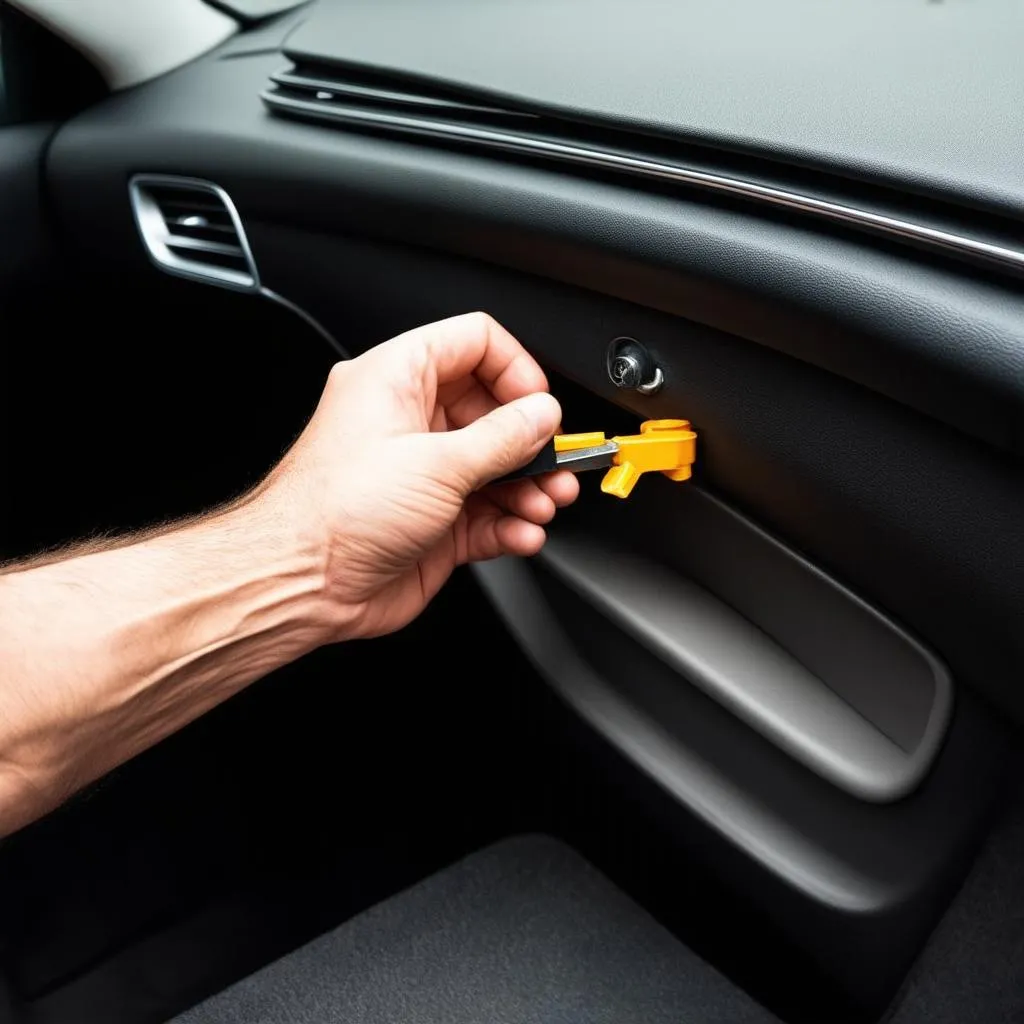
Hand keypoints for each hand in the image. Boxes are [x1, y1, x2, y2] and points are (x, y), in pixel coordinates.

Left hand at [260, 312, 579, 638]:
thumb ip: (503, 437)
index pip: (472, 344)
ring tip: (546, 503)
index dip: (514, 369)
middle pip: (492, 411)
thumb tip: (542, 415)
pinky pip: (486, 513)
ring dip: (529, 487)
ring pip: (495, 467)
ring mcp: (422, 473)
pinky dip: (510, 524)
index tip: (540, 405)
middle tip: (558, 462)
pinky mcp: (432, 522)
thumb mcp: (437, 463)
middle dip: (532, 441)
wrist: (301, 583)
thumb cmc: (335, 511)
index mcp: (398, 380)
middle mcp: (410, 421)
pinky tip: (521, 533)